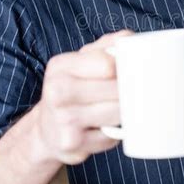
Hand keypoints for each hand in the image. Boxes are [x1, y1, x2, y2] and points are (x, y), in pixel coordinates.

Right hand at [35, 29, 133, 164]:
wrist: (46, 130)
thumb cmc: (71, 90)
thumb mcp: (81, 62)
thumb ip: (106, 46)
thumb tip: (130, 39)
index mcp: (60, 66)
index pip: (108, 64)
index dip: (126, 68)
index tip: (133, 71)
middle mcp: (57, 92)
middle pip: (115, 90)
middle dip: (131, 91)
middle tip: (137, 91)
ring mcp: (63, 120)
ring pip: (117, 113)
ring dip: (126, 112)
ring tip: (122, 108)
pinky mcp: (72, 144)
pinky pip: (110, 137)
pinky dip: (115, 134)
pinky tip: (107, 128)